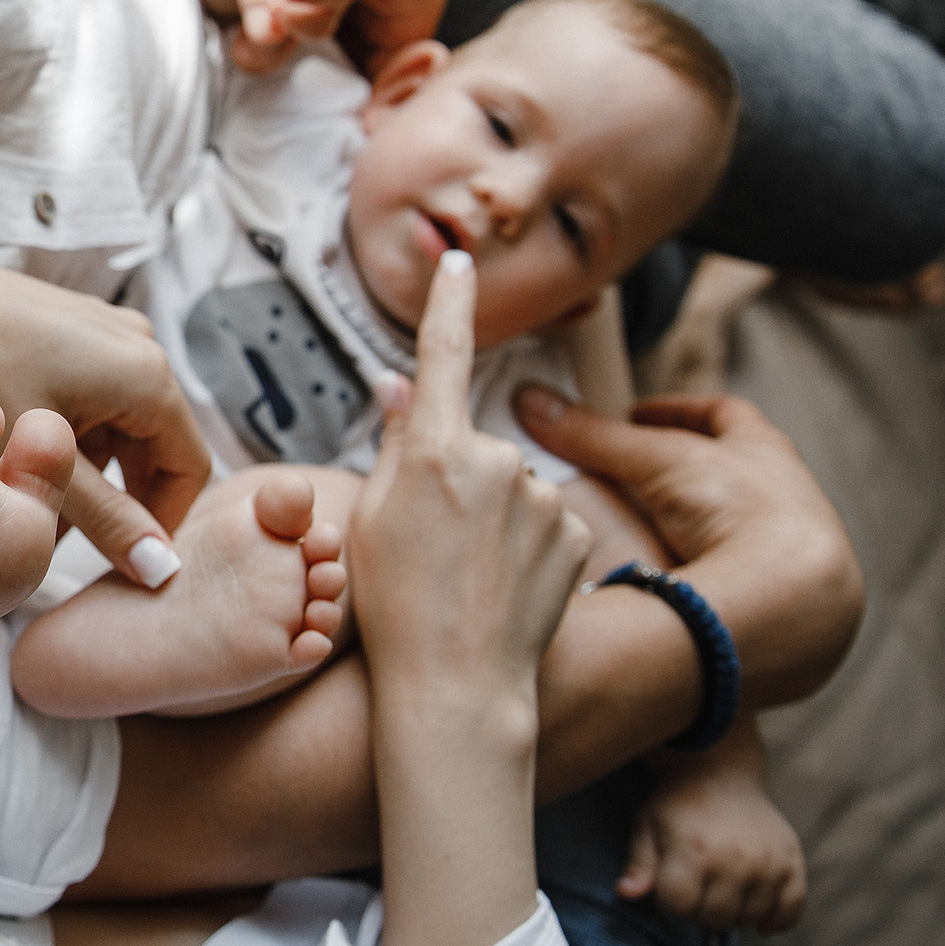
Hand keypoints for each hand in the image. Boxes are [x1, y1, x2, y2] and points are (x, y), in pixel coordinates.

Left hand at [0, 250, 209, 586]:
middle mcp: (139, 345)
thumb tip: (159, 572)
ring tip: (27, 505)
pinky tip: (17, 460)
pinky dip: (66, 437)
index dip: (160, 521)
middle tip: (59, 540)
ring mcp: (105, 330)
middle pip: (153, 447)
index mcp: (147, 375)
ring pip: (117, 426)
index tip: (120, 560)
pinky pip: (91, 396)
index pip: (189, 468)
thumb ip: (107, 521)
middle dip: (114, 501)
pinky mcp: (72, 326)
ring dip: (85, 473)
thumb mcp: (42, 460)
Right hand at [349, 251, 589, 701]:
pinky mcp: (574, 533)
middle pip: (471, 449)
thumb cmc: (394, 606)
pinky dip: (524, 549)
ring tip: (465, 578)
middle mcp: (495, 459)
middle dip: (454, 482)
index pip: (442, 351)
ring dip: (492, 520)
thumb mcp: (370, 517)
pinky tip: (502, 590)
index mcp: (435, 448)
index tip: (459, 259)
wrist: (456, 686)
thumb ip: (397, 444)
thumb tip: (407, 388)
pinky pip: (542, 523)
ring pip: (510, 488)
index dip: (449, 299)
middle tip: (428, 548)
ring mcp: (540, 497)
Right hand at [515, 388, 863, 704]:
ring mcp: (793, 558)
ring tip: (646, 539)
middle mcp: (792, 500)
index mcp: (768, 453)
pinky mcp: (787, 609)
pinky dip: (707, 582)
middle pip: (735, 473)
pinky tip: (674, 594)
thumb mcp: (657, 461)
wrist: (794, 602)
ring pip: (742, 532)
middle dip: (687, 473)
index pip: (724, 414)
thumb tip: (528, 400)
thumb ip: (593, 436)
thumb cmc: (739, 512)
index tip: (636, 416)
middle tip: (635, 480)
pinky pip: (741, 586)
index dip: (676, 411)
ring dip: (700, 531)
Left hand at [617, 722, 806, 933]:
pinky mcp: (792, 862)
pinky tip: (759, 915)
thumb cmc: (678, 802)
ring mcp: (767, 863)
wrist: (721, 771)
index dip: (669, 901)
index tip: (671, 883)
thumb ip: (639, 864)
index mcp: (693, 851)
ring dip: (733, 913)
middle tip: (698, 885)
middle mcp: (734, 860)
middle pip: (714, 918)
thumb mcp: (647, 825)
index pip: (679, 907)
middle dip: (699, 909)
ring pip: (749, 919)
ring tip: (723, 888)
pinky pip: (791, 911)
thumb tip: (626, 894)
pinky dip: (776, 920)